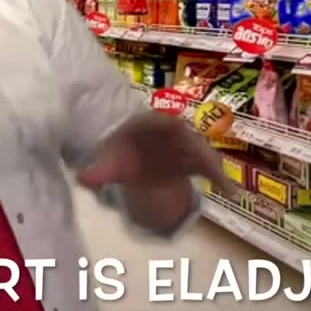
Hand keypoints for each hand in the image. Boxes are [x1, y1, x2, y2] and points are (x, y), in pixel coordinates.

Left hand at [78, 112, 228, 231]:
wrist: (136, 161)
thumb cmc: (122, 155)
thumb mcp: (110, 165)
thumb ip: (97, 174)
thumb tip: (80, 180)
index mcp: (146, 125)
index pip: (158, 118)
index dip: (166, 121)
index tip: (174, 124)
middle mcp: (170, 132)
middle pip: (185, 132)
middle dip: (193, 141)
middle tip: (201, 155)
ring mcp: (185, 145)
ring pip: (201, 149)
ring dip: (209, 161)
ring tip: (219, 178)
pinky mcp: (195, 161)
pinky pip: (210, 167)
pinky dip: (220, 178)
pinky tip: (230, 192)